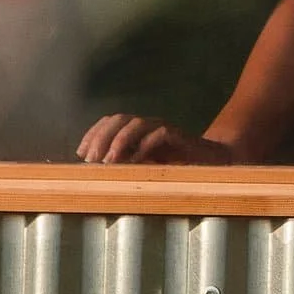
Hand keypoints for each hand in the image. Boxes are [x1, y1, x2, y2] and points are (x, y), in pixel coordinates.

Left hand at [77, 115, 235, 164]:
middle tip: (90, 159)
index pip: (110, 121)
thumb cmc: (175, 168)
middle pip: (119, 118)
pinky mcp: (180, 136)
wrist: (213, 163)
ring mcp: (164, 128)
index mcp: (137, 130)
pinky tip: (135, 163)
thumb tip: (93, 175)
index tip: (80, 153)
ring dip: (119, 141)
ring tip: (108, 161)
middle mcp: (148, 125)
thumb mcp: (142, 169)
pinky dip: (144, 147)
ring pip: (137, 123)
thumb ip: (123, 167)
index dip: (93, 133)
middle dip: (101, 137)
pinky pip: (160, 134)